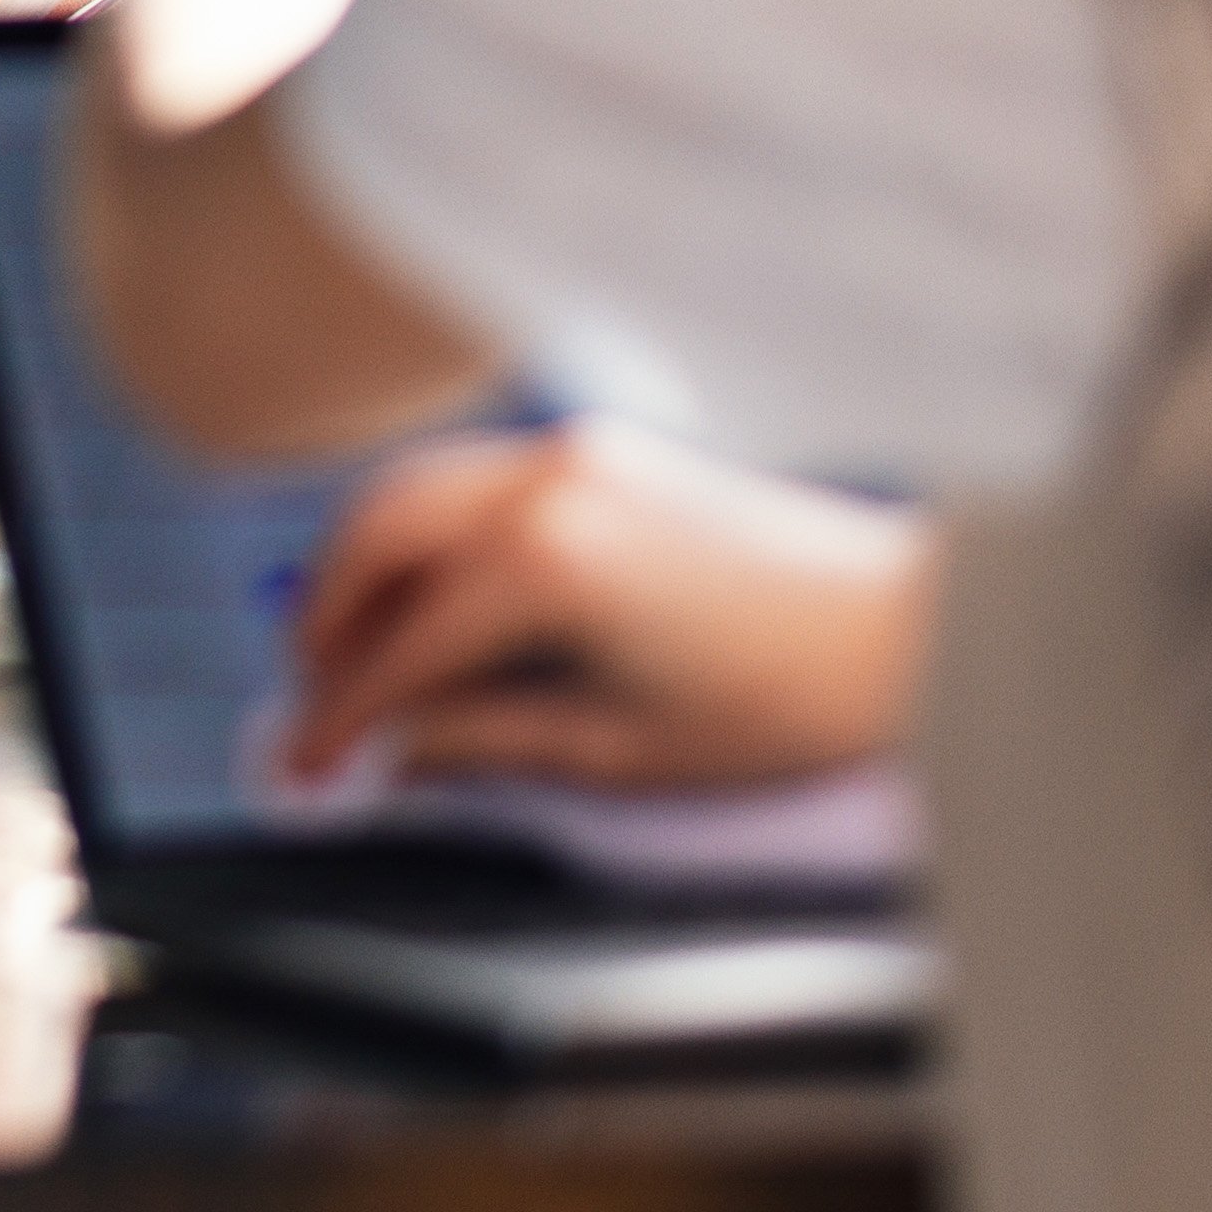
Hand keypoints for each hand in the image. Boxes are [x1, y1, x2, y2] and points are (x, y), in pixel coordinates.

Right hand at [273, 419, 930, 797]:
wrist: (905, 630)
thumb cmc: (788, 697)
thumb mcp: (622, 751)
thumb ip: (488, 744)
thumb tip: (399, 753)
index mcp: (547, 560)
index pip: (399, 643)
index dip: (337, 713)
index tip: (307, 763)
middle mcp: (549, 479)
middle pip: (376, 531)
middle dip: (325, 615)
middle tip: (311, 696)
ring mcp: (578, 450)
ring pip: (416, 488)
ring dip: (370, 564)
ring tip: (358, 650)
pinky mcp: (607, 448)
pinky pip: (475, 477)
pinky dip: (431, 533)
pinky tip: (433, 598)